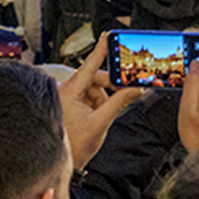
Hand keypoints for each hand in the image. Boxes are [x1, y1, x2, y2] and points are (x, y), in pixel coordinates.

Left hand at [59, 34, 145, 169]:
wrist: (62, 162)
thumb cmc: (74, 145)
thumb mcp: (101, 122)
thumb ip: (120, 102)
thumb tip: (136, 89)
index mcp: (69, 92)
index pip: (89, 65)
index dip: (101, 49)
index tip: (108, 36)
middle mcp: (66, 91)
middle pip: (96, 78)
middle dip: (110, 88)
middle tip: (123, 94)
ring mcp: (68, 98)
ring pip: (95, 88)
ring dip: (104, 99)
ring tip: (102, 116)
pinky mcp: (71, 104)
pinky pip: (90, 96)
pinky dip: (99, 103)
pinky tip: (98, 116)